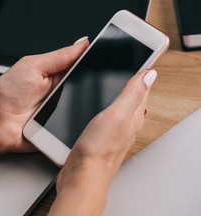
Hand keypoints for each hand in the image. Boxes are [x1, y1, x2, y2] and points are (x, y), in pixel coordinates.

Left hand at [0, 37, 88, 152]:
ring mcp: (61, 113)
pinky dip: (78, 128)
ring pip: (85, 111)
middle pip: (86, 90)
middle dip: (90, 88)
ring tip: (69, 106)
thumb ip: (59, 56)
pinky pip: (76, 130)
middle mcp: (60, 94)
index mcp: (56, 75)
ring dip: (84, 109)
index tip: (105, 60)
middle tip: (82, 87)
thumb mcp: (33, 66)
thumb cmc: (6, 94)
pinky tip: (74, 124)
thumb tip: (82, 43)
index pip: (82, 67)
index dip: (94, 64)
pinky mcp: (59, 132)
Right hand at [49, 69, 156, 215]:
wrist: (82, 174)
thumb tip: (149, 74)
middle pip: (133, 96)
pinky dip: (105, 105)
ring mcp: (112, 129)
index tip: (143, 57)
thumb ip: (132, 94)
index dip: (143, 72)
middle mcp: (126, 122)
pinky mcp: (99, 135)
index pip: (143, 88)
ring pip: (119, 105)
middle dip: (131, 80)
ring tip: (118, 78)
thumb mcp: (117, 114)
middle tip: (131, 64)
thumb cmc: (99, 149)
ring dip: (118, 92)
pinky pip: (106, 115)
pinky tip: (99, 104)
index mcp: (133, 115)